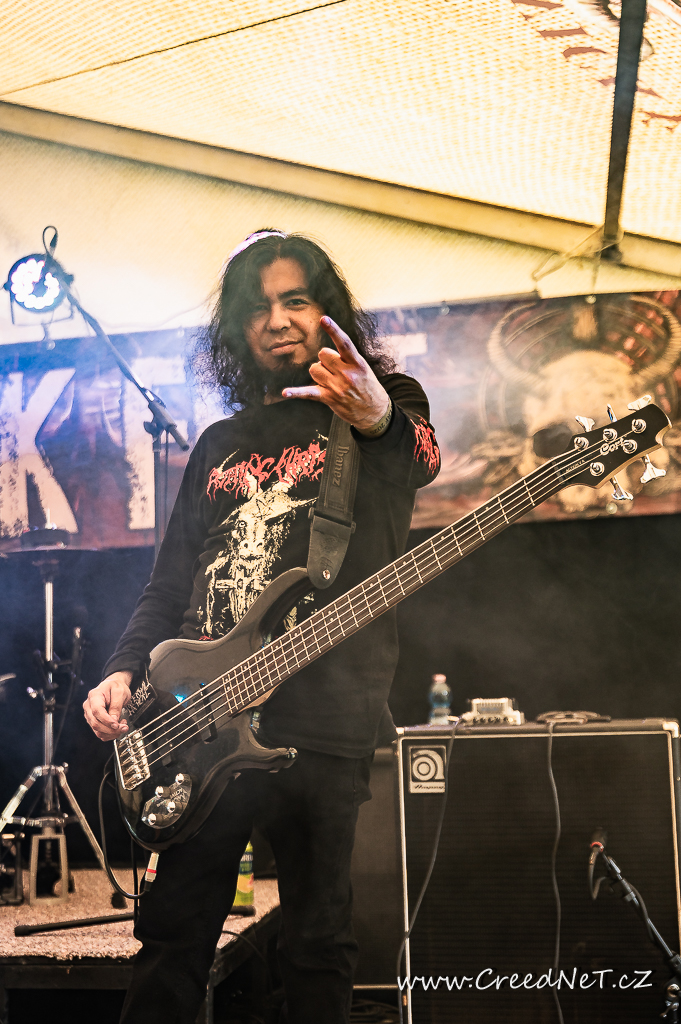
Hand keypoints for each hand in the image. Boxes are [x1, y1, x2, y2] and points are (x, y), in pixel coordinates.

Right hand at [83, 671, 132, 740]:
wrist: (114, 687)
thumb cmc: (116, 687)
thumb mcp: (120, 692)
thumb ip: (116, 706)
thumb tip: (113, 720)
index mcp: (94, 696)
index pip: (97, 711)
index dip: (107, 720)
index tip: (117, 725)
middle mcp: (89, 706)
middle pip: (96, 723)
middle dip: (111, 729)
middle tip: (124, 727)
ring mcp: (90, 714)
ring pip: (97, 731)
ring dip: (111, 733)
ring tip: (123, 726)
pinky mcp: (93, 721)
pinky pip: (100, 732)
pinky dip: (109, 734)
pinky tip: (117, 727)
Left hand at [282, 317, 390, 433]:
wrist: (374, 411)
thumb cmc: (368, 386)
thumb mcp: (363, 368)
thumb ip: (345, 358)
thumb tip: (322, 354)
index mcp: (357, 363)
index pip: (344, 343)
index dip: (333, 330)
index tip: (323, 319)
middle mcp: (347, 374)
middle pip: (322, 354)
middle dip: (325, 360)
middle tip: (335, 370)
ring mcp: (337, 387)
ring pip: (314, 368)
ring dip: (318, 373)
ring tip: (330, 381)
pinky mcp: (329, 398)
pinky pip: (308, 392)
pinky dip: (296, 393)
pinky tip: (285, 393)